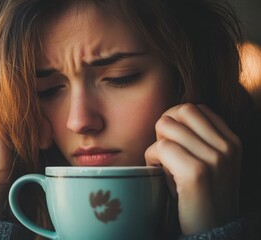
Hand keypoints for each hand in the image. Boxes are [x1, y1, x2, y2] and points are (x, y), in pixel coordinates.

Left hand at [145, 103, 241, 234]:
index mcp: (232, 142)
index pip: (197, 108)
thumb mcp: (210, 163)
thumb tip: (167, 119)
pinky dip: (151, 157)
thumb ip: (197, 140)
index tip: (172, 140)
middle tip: (163, 149)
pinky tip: (156, 171)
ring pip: (167, 126)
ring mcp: (214, 159)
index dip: (176, 120)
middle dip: (165, 126)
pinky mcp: (196, 173)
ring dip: (156, 142)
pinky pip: (161, 148)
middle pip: (181, 110)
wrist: (213, 230)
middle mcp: (226, 147)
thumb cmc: (202, 196)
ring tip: (160, 161)